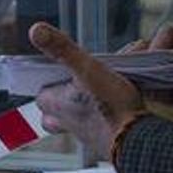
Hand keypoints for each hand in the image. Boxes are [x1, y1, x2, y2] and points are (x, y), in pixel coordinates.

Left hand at [29, 22, 146, 161]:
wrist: (136, 139)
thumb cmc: (110, 106)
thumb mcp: (87, 68)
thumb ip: (62, 49)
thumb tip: (36, 31)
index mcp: (56, 105)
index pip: (40, 95)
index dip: (47, 83)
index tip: (56, 73)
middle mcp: (66, 123)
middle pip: (51, 114)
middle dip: (60, 100)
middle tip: (72, 87)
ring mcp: (84, 135)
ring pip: (72, 121)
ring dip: (81, 108)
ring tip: (96, 94)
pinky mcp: (102, 141)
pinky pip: (94, 128)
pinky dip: (101, 117)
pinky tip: (115, 106)